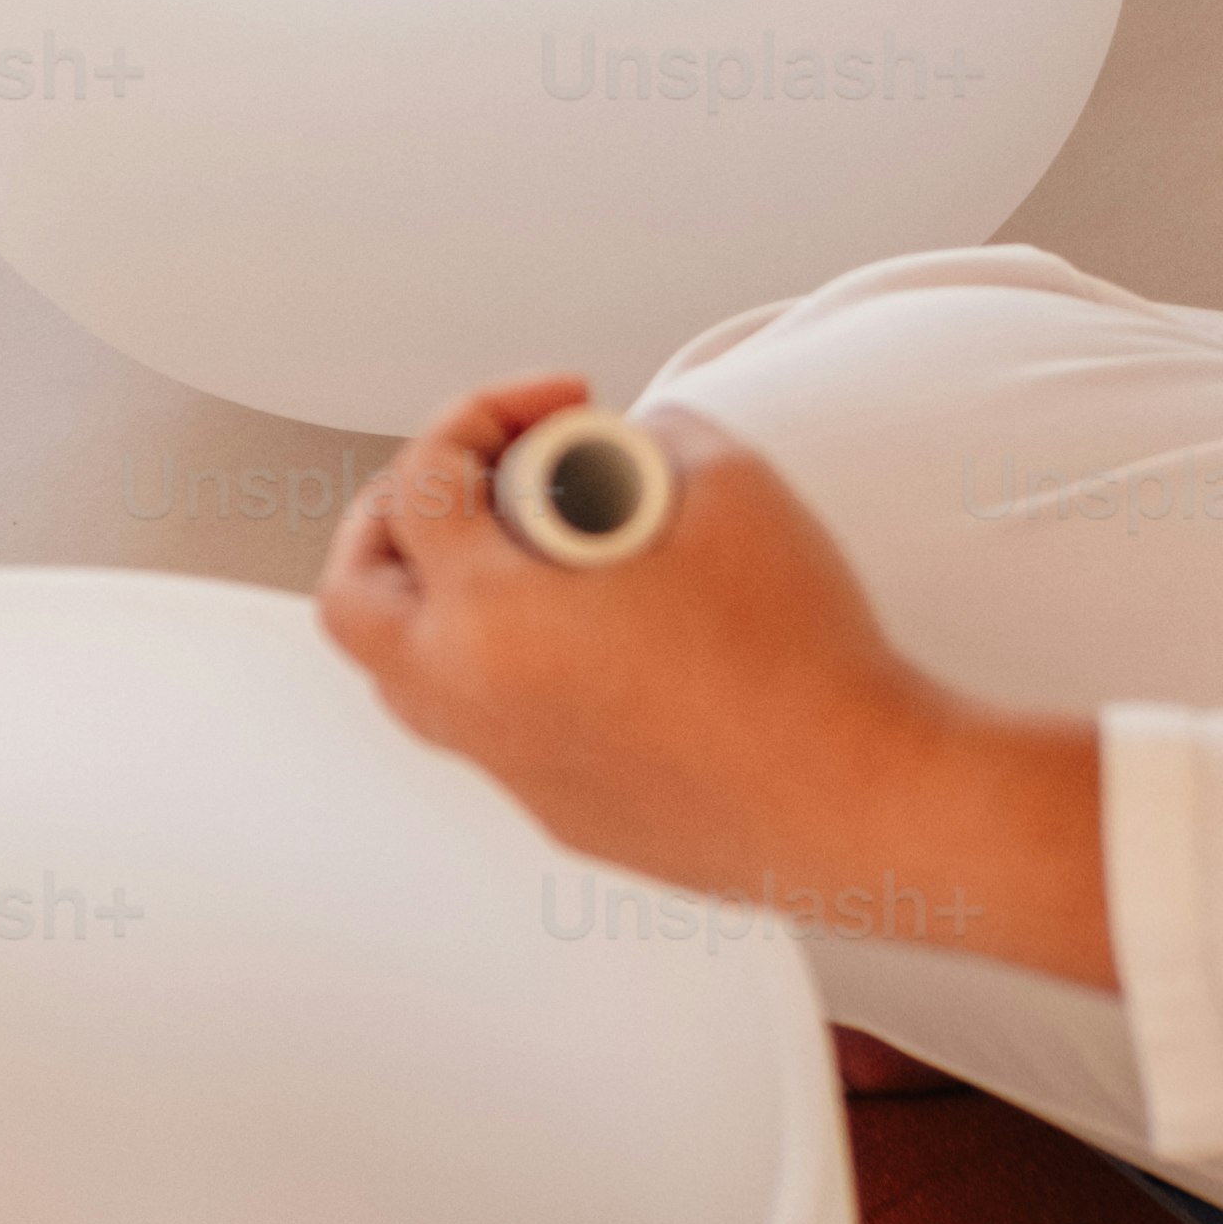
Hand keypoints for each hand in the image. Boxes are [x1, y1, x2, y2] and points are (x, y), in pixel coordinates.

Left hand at [315, 378, 1115, 982]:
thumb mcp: (729, 481)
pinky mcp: (562, 812)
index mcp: (490, 619)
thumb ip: (650, 440)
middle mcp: (474, 703)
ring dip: (445, 598)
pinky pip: (490, 726)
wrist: (864, 797)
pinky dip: (508, 665)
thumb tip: (627, 451)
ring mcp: (512, 768)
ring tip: (529, 554)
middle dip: (400, 516)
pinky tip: (595, 636)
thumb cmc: (800, 659)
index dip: (479, 416)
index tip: (553, 411)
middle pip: (358, 597)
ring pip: (411, 676)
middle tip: (478, 479)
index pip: (418, 487)